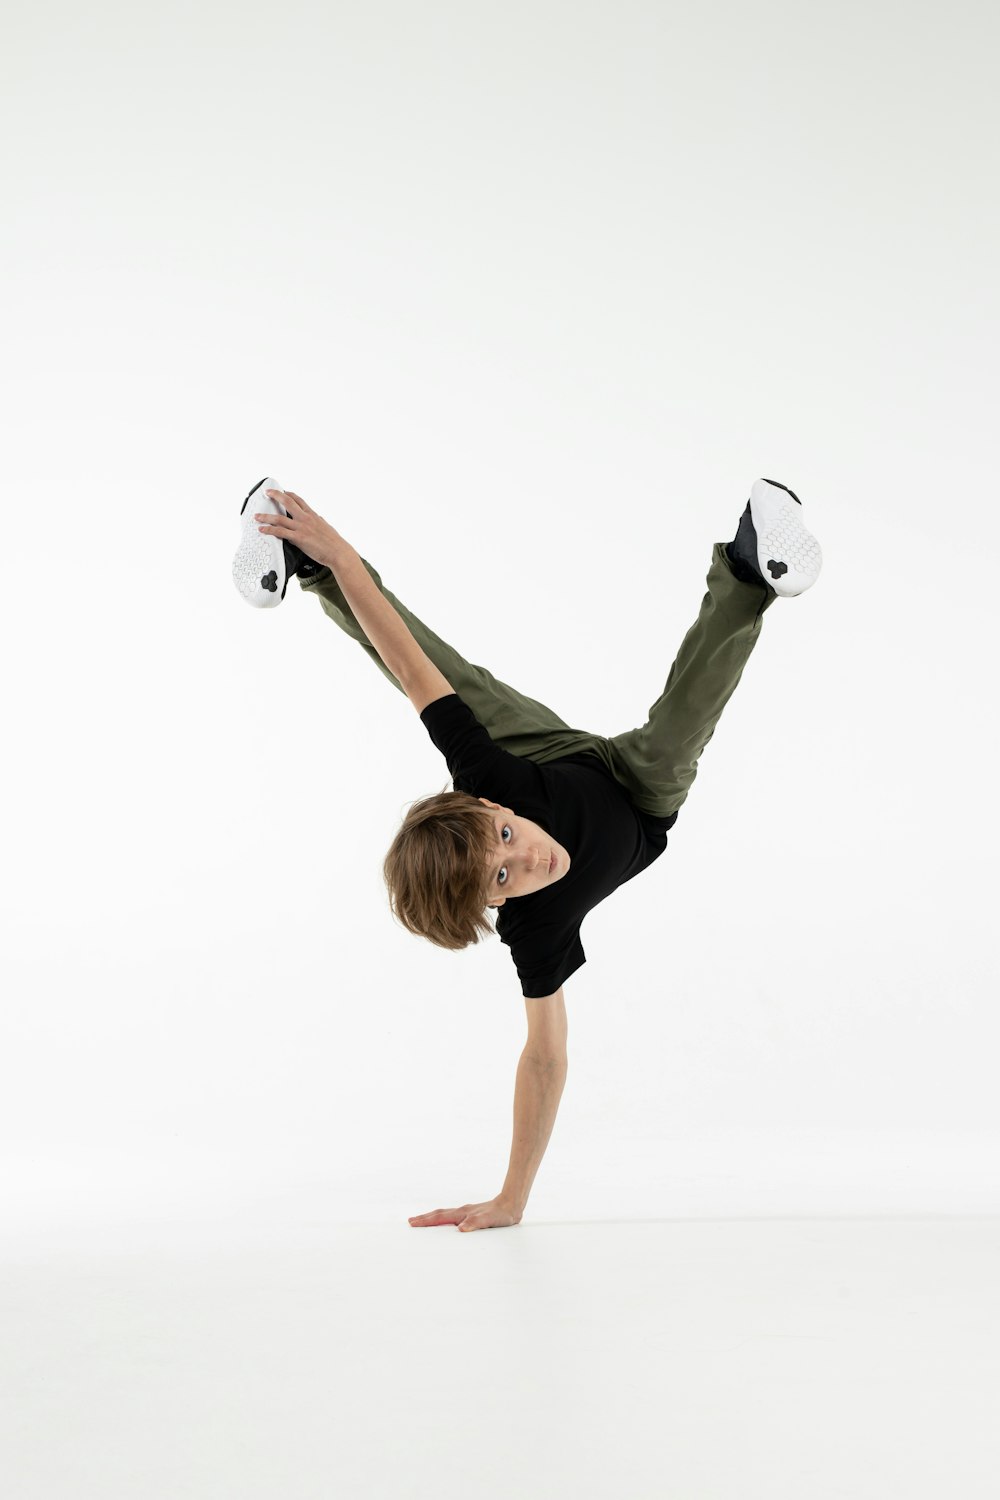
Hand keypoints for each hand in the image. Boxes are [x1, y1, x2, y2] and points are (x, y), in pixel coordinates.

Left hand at [254, 489, 340, 568]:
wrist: (338, 552)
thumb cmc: (334, 542)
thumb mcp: (326, 527)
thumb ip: (320, 521)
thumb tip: (319, 518)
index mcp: (312, 515)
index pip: (299, 500)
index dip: (289, 494)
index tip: (282, 491)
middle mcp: (306, 518)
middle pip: (287, 502)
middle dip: (275, 495)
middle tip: (267, 492)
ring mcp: (301, 528)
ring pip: (280, 518)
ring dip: (266, 516)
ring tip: (257, 516)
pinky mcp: (299, 538)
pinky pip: (280, 532)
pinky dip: (269, 530)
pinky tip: (262, 530)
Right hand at [408, 1197, 522, 1232]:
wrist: (512, 1204)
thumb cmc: (501, 1214)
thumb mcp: (489, 1220)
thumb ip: (476, 1224)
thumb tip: (460, 1229)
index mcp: (463, 1214)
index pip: (440, 1217)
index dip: (426, 1221)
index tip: (412, 1223)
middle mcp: (463, 1212)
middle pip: (439, 1214)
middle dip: (424, 1218)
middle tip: (410, 1222)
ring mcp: (466, 1212)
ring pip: (445, 1215)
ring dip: (432, 1218)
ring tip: (422, 1222)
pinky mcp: (472, 1215)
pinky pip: (452, 1218)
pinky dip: (443, 1220)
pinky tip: (445, 1225)